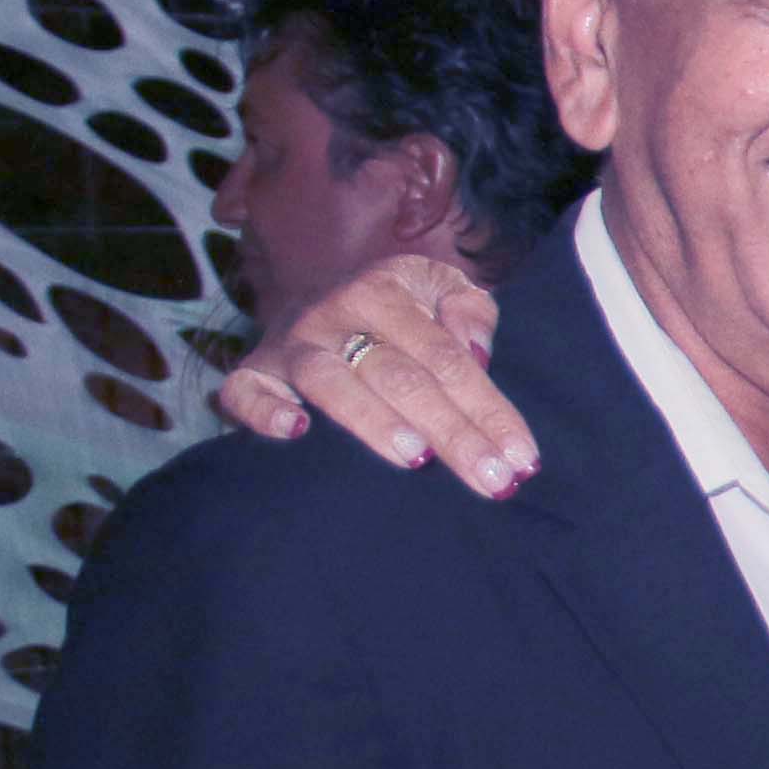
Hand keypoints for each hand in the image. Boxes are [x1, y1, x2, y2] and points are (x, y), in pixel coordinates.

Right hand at [213, 255, 539, 496]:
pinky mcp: (253, 372)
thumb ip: (469, 308)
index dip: (489, 408)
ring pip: (332, 382)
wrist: (308, 297)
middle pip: (401, 377)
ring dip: (375, 421)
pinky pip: (246, 391)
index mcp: (386, 291)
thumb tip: (476, 348)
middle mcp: (335, 314)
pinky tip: (296, 432)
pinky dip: (263, 410)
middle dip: (453, 432)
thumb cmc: (395, 311)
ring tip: (417, 460)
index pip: (448, 357)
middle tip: (493, 480)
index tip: (523, 458)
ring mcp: (290, 345)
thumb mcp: (438, 288)